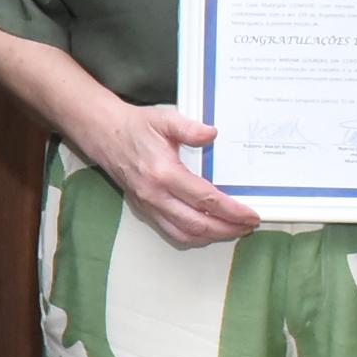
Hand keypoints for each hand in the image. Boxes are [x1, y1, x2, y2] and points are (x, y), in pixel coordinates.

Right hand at [73, 103, 257, 248]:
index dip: (232, 211)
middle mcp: (156, 195)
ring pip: (185, 234)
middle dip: (228, 229)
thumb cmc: (136, 126)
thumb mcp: (165, 119)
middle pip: (199, 224)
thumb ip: (190, 128)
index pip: (206, 199)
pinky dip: (194, 237)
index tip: (251, 215)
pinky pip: (172, 232)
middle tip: (249, 226)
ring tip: (233, 230)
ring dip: (212, 237)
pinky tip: (209, 231)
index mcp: (164, 173)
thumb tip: (213, 134)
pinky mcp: (144, 210)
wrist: (105, 135)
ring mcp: (148, 206)